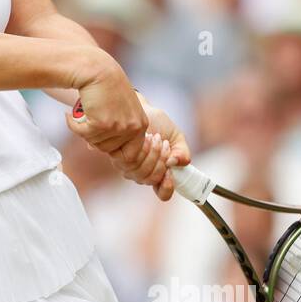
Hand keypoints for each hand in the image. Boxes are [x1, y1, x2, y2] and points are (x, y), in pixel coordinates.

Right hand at [64, 66, 148, 169]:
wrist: (96, 69)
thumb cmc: (106, 86)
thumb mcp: (121, 109)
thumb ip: (119, 129)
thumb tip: (102, 150)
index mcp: (141, 125)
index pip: (130, 154)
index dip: (113, 149)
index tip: (101, 138)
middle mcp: (133, 127)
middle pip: (108, 150)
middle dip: (95, 138)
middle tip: (88, 121)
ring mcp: (119, 127)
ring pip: (94, 143)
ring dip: (84, 130)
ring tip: (82, 114)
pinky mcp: (102, 124)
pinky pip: (83, 134)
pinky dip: (73, 125)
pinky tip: (70, 114)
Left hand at [69, 93, 190, 199]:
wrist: (142, 108)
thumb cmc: (159, 124)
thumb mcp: (176, 137)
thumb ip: (182, 152)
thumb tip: (176, 163)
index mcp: (158, 172)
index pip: (163, 193)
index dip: (167, 188)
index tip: (171, 175)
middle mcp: (142, 173)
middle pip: (152, 180)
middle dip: (161, 162)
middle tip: (165, 143)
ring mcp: (128, 167)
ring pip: (141, 172)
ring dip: (153, 154)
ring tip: (157, 137)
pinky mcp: (117, 156)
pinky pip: (130, 161)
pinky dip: (143, 149)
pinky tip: (147, 137)